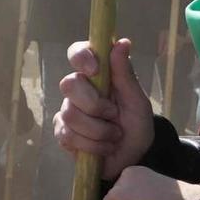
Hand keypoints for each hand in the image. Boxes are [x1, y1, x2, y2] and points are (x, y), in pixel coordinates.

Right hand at [53, 37, 154, 181]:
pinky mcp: (62, 133)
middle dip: (95, 105)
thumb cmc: (136, 124)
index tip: (95, 69)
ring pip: (70, 114)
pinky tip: (103, 147)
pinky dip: (93, 145)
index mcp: (97, 75)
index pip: (77, 53)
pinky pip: (68, 136)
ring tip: (113, 136)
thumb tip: (123, 42)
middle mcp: (78, 90)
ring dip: (99, 131)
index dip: (81, 57)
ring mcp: (67, 111)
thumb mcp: (136, 100)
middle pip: (69, 84)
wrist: (134, 157)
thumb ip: (125, 74)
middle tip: (114, 116)